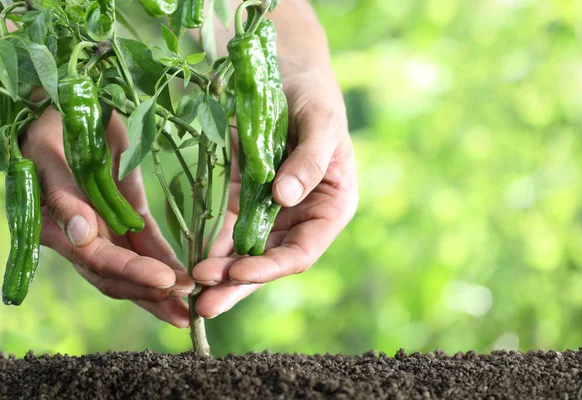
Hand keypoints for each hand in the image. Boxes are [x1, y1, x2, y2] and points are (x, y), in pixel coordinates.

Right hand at [21, 108, 194, 327]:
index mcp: (58, 224)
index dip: (131, 272)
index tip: (166, 280)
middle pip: (117, 275)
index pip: (97, 259)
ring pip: (134, 266)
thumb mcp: (51, 152)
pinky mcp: (127, 214)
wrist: (71, 103)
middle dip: (151, 294)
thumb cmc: (52, 124)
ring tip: (190, 306)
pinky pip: (147, 243)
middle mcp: (82, 235)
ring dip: (161, 289)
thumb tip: (81, 236)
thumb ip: (64, 195)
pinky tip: (185, 277)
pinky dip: (165, 261)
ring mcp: (106, 227)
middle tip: (186, 309)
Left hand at [192, 66, 358, 317]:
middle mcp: (301, 218)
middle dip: (238, 284)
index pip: (302, 251)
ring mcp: (271, 212)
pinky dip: (210, 247)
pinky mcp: (244, 199)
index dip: (272, 267)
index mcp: (330, 208)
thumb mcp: (322, 123)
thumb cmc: (315, 97)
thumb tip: (286, 198)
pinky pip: (226, 229)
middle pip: (270, 261)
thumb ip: (310, 160)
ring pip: (246, 252)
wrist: (288, 74)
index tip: (239, 272)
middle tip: (204, 305)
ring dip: (220, 273)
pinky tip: (188, 261)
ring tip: (190, 290)